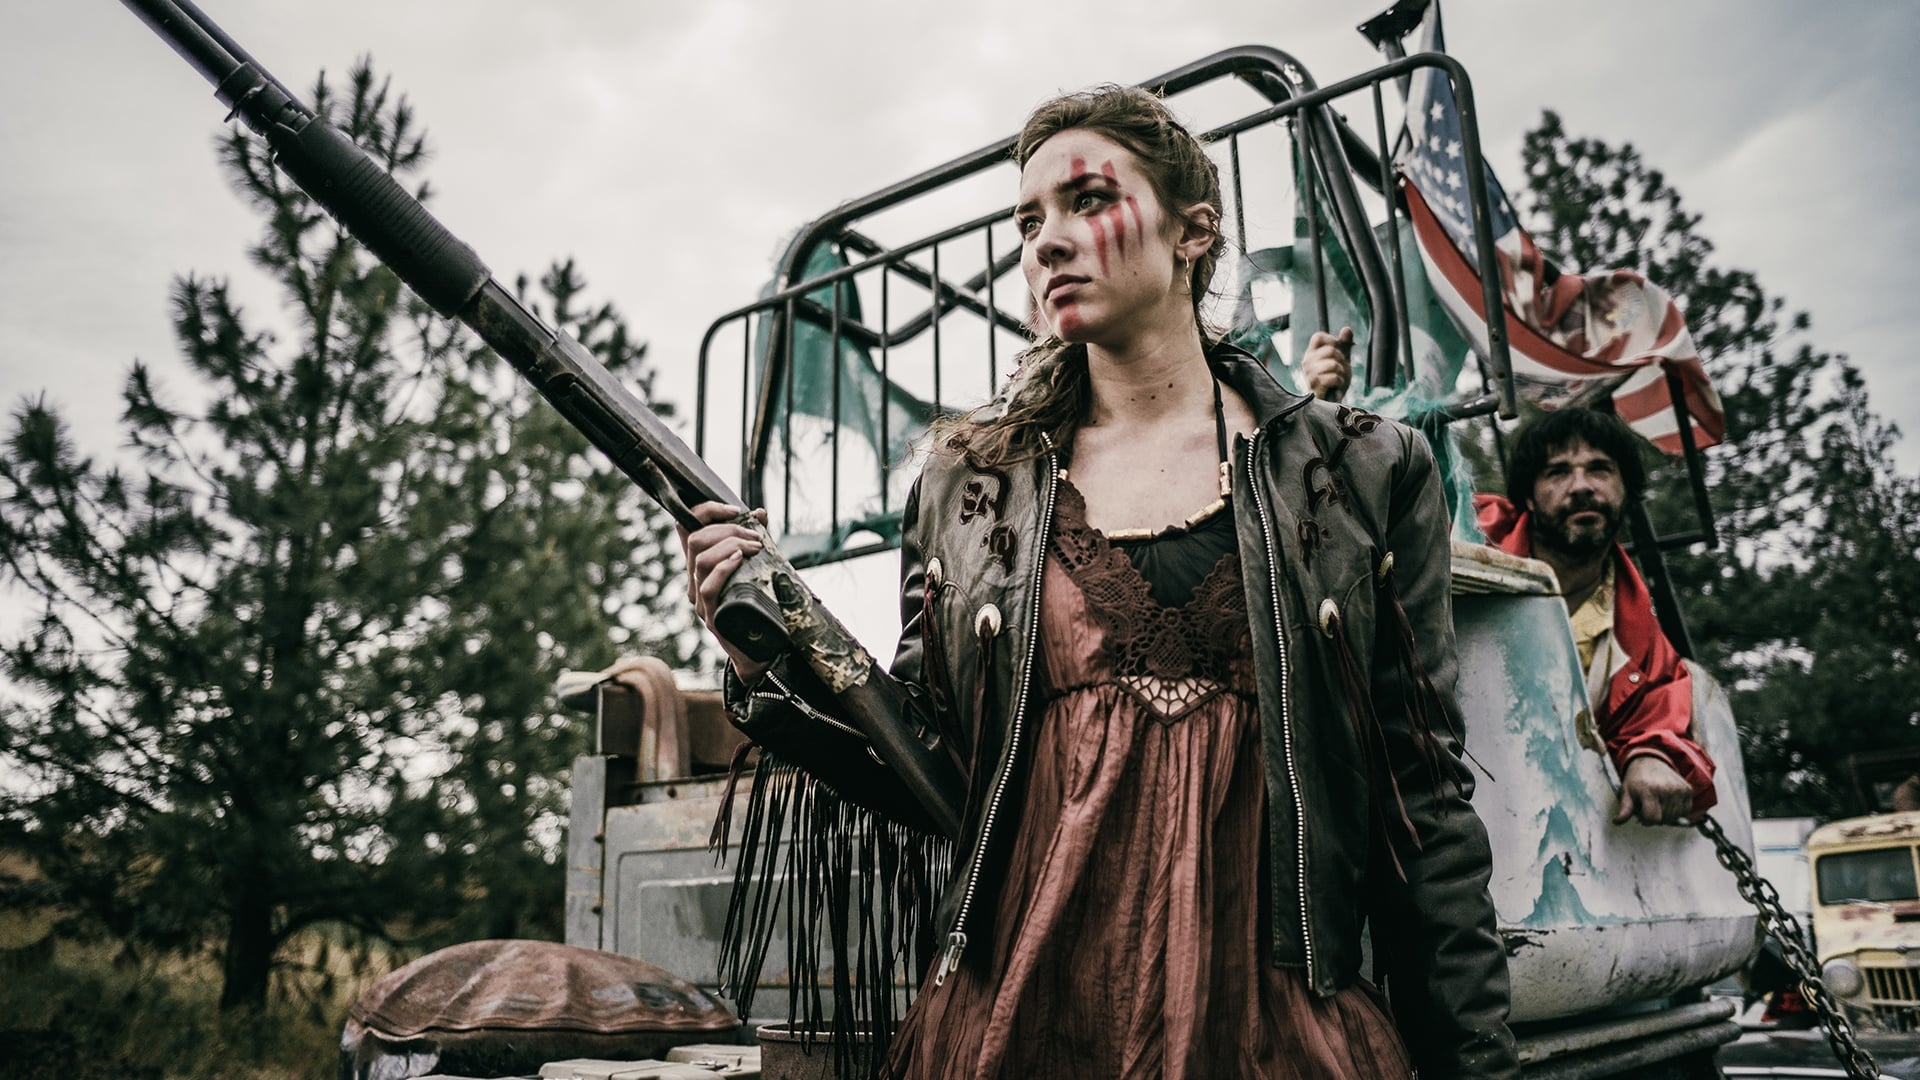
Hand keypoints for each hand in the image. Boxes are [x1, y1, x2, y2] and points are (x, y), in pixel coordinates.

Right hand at [676, 501, 771, 679]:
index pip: (685, 527)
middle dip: (728, 530)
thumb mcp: (757, 566)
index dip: (705, 511)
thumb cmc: (759, 604)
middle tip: (755, 538)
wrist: (761, 648)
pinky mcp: (711, 616)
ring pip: (700, 560)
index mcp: (701, 565)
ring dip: (730, 546)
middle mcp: (695, 580)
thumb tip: (759, 513)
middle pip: (695, 540)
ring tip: (754, 548)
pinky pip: (707, 587)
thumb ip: (754, 540)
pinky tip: (740, 560)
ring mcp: (700, 599)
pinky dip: (723, 568)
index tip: (734, 510)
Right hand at [1302, 327, 1354, 401]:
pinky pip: (1334, 377)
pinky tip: (1335, 387)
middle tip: (1338, 370)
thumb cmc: (1335, 377)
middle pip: (1331, 350)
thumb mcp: (1342, 358)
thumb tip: (1347, 329)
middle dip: (1341, 360)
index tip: (1337, 351)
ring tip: (1337, 379)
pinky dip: (1340, 382)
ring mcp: (1309, 374)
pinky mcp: (1315, 386)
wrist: (1333, 400)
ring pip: (1334, 364)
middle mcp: (1307, 362)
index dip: (1332, 340)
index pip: (1318, 336)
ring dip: (1342, 373)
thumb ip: (1344, 343)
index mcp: (1311, 353)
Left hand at [1613, 756, 1694, 825]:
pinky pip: (1686, 811)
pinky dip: (1677, 811)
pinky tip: (1668, 802)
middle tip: (1648, 806)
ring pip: (1675, 817)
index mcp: (1649, 790)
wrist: (1650, 761)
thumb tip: (1617, 822)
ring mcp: (1679, 789)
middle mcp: (1666, 789)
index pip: (1653, 818)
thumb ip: (1624, 810)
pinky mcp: (1687, 789)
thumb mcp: (1626, 793)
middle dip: (1655, 817)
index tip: (1641, 814)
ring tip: (1657, 804)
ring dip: (1666, 815)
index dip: (1645, 820)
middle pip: (1664, 819)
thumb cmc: (1637, 779)